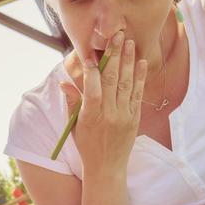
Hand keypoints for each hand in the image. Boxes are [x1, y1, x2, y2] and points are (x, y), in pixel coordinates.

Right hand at [60, 31, 147, 175]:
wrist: (107, 168)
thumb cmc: (87, 146)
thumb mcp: (75, 126)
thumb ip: (72, 102)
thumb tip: (64, 82)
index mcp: (91, 116)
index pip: (92, 87)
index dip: (91, 70)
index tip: (90, 54)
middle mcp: (109, 114)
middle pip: (112, 79)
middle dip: (114, 56)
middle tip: (117, 36)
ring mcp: (124, 115)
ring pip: (126, 83)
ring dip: (128, 61)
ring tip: (130, 42)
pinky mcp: (135, 118)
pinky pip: (137, 94)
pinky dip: (139, 77)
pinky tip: (141, 62)